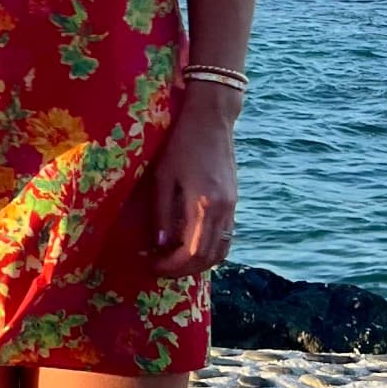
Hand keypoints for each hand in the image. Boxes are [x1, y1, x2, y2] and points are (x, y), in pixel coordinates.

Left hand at [150, 86, 238, 273]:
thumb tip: (160, 246)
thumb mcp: (162, 177)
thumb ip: (161, 214)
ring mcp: (233, 206)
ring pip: (221, 249)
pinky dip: (209, 247)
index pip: (192, 252)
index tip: (152, 267)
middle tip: (160, 268)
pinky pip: (225, 235)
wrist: (211, 118)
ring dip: (198, 261)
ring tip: (173, 259)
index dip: (172, 266)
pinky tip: (188, 243)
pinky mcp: (234, 200)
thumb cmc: (180, 143)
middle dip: (184, 269)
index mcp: (205, 204)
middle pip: (209, 257)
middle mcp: (224, 210)